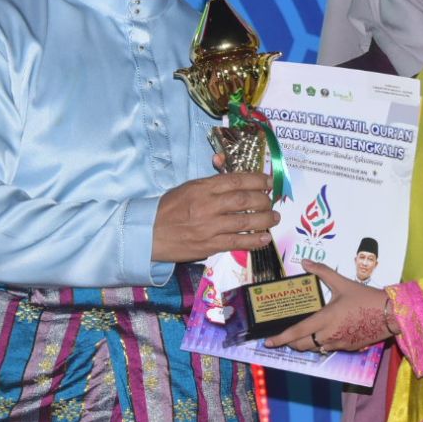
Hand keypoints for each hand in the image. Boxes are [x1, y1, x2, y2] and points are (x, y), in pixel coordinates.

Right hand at [151, 172, 276, 262]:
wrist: (148, 234)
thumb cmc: (168, 209)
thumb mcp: (188, 188)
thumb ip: (211, 184)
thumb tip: (234, 176)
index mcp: (202, 187)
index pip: (236, 180)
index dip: (258, 180)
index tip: (269, 181)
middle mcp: (207, 205)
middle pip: (244, 199)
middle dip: (264, 199)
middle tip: (271, 201)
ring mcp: (209, 226)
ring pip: (245, 221)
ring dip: (264, 220)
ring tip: (274, 218)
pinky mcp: (209, 245)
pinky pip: (236, 242)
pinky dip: (254, 240)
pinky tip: (264, 238)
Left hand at [263, 261, 391, 352]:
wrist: (390, 314)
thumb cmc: (366, 297)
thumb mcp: (343, 283)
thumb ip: (323, 272)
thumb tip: (305, 261)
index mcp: (325, 319)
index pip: (297, 332)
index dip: (281, 338)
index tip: (268, 342)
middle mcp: (329, 335)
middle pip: (302, 344)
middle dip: (291, 342)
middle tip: (285, 337)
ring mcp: (338, 344)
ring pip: (315, 347)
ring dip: (306, 342)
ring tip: (303, 333)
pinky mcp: (347, 348)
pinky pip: (328, 348)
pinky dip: (322, 342)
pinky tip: (325, 333)